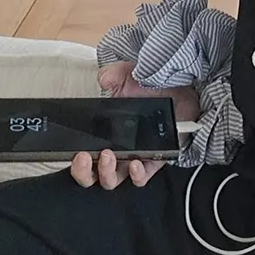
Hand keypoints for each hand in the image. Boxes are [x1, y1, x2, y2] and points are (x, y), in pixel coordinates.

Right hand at [70, 70, 200, 188]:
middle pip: (94, 175)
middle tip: (85, 157)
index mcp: (103, 135)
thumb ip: (113, 74)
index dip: (76, 163)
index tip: (75, 153)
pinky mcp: (155, 160)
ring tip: (108, 155)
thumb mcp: (127, 76)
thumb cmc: (150, 87)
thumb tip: (104, 79)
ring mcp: (134, 157)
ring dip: (107, 172)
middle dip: (85, 172)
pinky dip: (136, 174)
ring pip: (114, 179)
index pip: (84, 158)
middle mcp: (116, 150)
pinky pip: (142, 177)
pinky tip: (134, 163)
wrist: (178, 88)